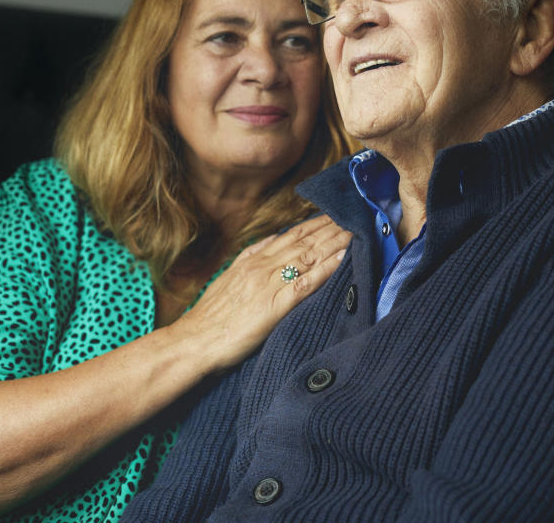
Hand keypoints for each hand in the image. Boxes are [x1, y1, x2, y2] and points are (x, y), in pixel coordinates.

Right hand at [178, 215, 350, 368]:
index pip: (292, 234)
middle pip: (305, 240)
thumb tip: (272, 238)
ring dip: (336, 240)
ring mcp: (270, 284)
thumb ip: (251, 256)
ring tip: (358, 228)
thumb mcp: (229, 276)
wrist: (195, 341)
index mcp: (254, 260)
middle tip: (357, 212)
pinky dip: (328, 268)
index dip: (316, 222)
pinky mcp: (276, 305)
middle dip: (332, 226)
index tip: (336, 212)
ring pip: (309, 255)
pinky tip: (344, 258)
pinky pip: (307, 282)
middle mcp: (264, 266)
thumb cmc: (211, 316)